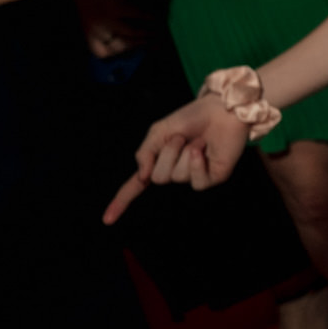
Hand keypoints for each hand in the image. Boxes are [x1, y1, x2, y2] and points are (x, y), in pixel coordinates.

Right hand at [103, 84, 249, 222]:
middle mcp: (175, 172)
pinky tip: (202, 150)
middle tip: (180, 138)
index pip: (136, 186)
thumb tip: (142, 178)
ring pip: (176, 178)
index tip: (107, 220)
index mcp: (159, 162)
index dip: (121, 202)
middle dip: (166, 154)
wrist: (221, 109)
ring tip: (196, 141)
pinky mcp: (212, 178)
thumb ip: (144, 153)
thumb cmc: (192, 118)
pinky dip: (196, 163)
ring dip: (183, 153)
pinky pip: (196, 182)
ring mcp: (193, 177)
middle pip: (157, 178)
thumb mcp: (159, 132)